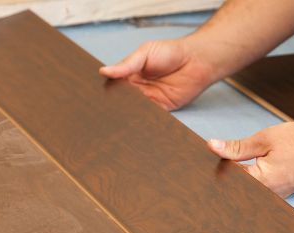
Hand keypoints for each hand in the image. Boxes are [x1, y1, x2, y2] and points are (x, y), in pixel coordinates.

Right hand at [99, 39, 215, 109]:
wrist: (196, 60)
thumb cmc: (171, 52)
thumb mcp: (144, 53)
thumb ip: (126, 64)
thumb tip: (104, 71)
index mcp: (131, 74)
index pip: (114, 85)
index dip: (106, 90)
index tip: (97, 96)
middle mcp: (138, 88)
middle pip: (122, 100)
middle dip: (115, 105)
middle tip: (105, 110)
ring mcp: (150, 99)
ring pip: (134, 110)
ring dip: (128, 113)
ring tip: (117, 117)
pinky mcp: (162, 108)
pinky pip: (150, 116)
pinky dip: (143, 119)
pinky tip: (135, 120)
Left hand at [207, 122, 293, 197]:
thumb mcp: (264, 139)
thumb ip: (236, 147)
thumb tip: (211, 146)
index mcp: (260, 183)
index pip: (226, 182)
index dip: (212, 174)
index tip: (197, 169)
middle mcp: (267, 196)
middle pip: (235, 194)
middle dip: (221, 184)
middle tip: (202, 180)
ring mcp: (275, 198)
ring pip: (247, 196)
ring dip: (235, 186)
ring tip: (219, 175)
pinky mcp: (281, 195)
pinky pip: (259, 194)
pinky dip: (248, 186)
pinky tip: (239, 176)